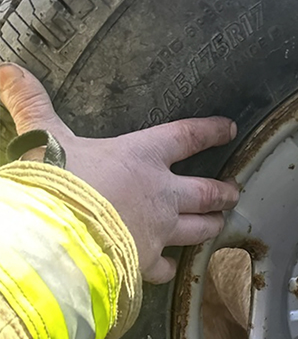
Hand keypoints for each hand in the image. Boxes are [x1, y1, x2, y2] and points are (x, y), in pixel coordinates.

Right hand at [0, 63, 239, 283]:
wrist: (54, 238)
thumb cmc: (54, 182)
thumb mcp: (42, 137)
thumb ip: (31, 104)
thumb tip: (8, 69)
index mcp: (142, 156)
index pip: (187, 137)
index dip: (210, 131)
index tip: (229, 129)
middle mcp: (161, 193)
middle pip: (206, 191)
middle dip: (223, 192)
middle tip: (234, 191)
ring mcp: (158, 230)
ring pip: (198, 228)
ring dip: (211, 225)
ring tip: (220, 223)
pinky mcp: (146, 261)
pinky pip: (165, 266)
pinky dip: (170, 267)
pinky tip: (170, 269)